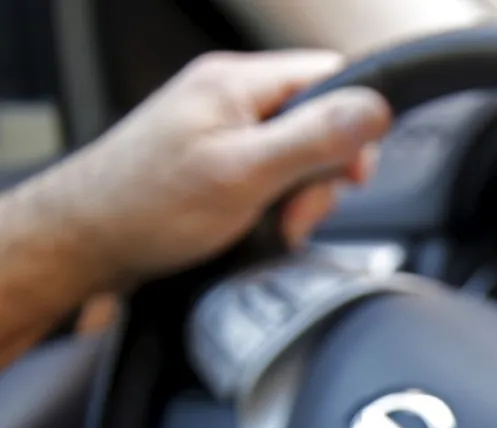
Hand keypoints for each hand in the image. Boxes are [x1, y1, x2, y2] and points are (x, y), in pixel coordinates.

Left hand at [41, 50, 390, 290]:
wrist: (84, 242)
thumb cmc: (146, 208)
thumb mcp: (244, 173)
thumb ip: (313, 139)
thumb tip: (374, 109)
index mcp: (237, 82)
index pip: (331, 78)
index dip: (354, 127)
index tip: (350, 175)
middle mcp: (231, 97)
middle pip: (319, 122)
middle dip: (321, 175)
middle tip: (296, 212)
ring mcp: (223, 129)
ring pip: (299, 154)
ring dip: (299, 197)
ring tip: (273, 225)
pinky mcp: (218, 160)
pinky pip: (273, 174)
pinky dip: (277, 205)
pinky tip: (259, 226)